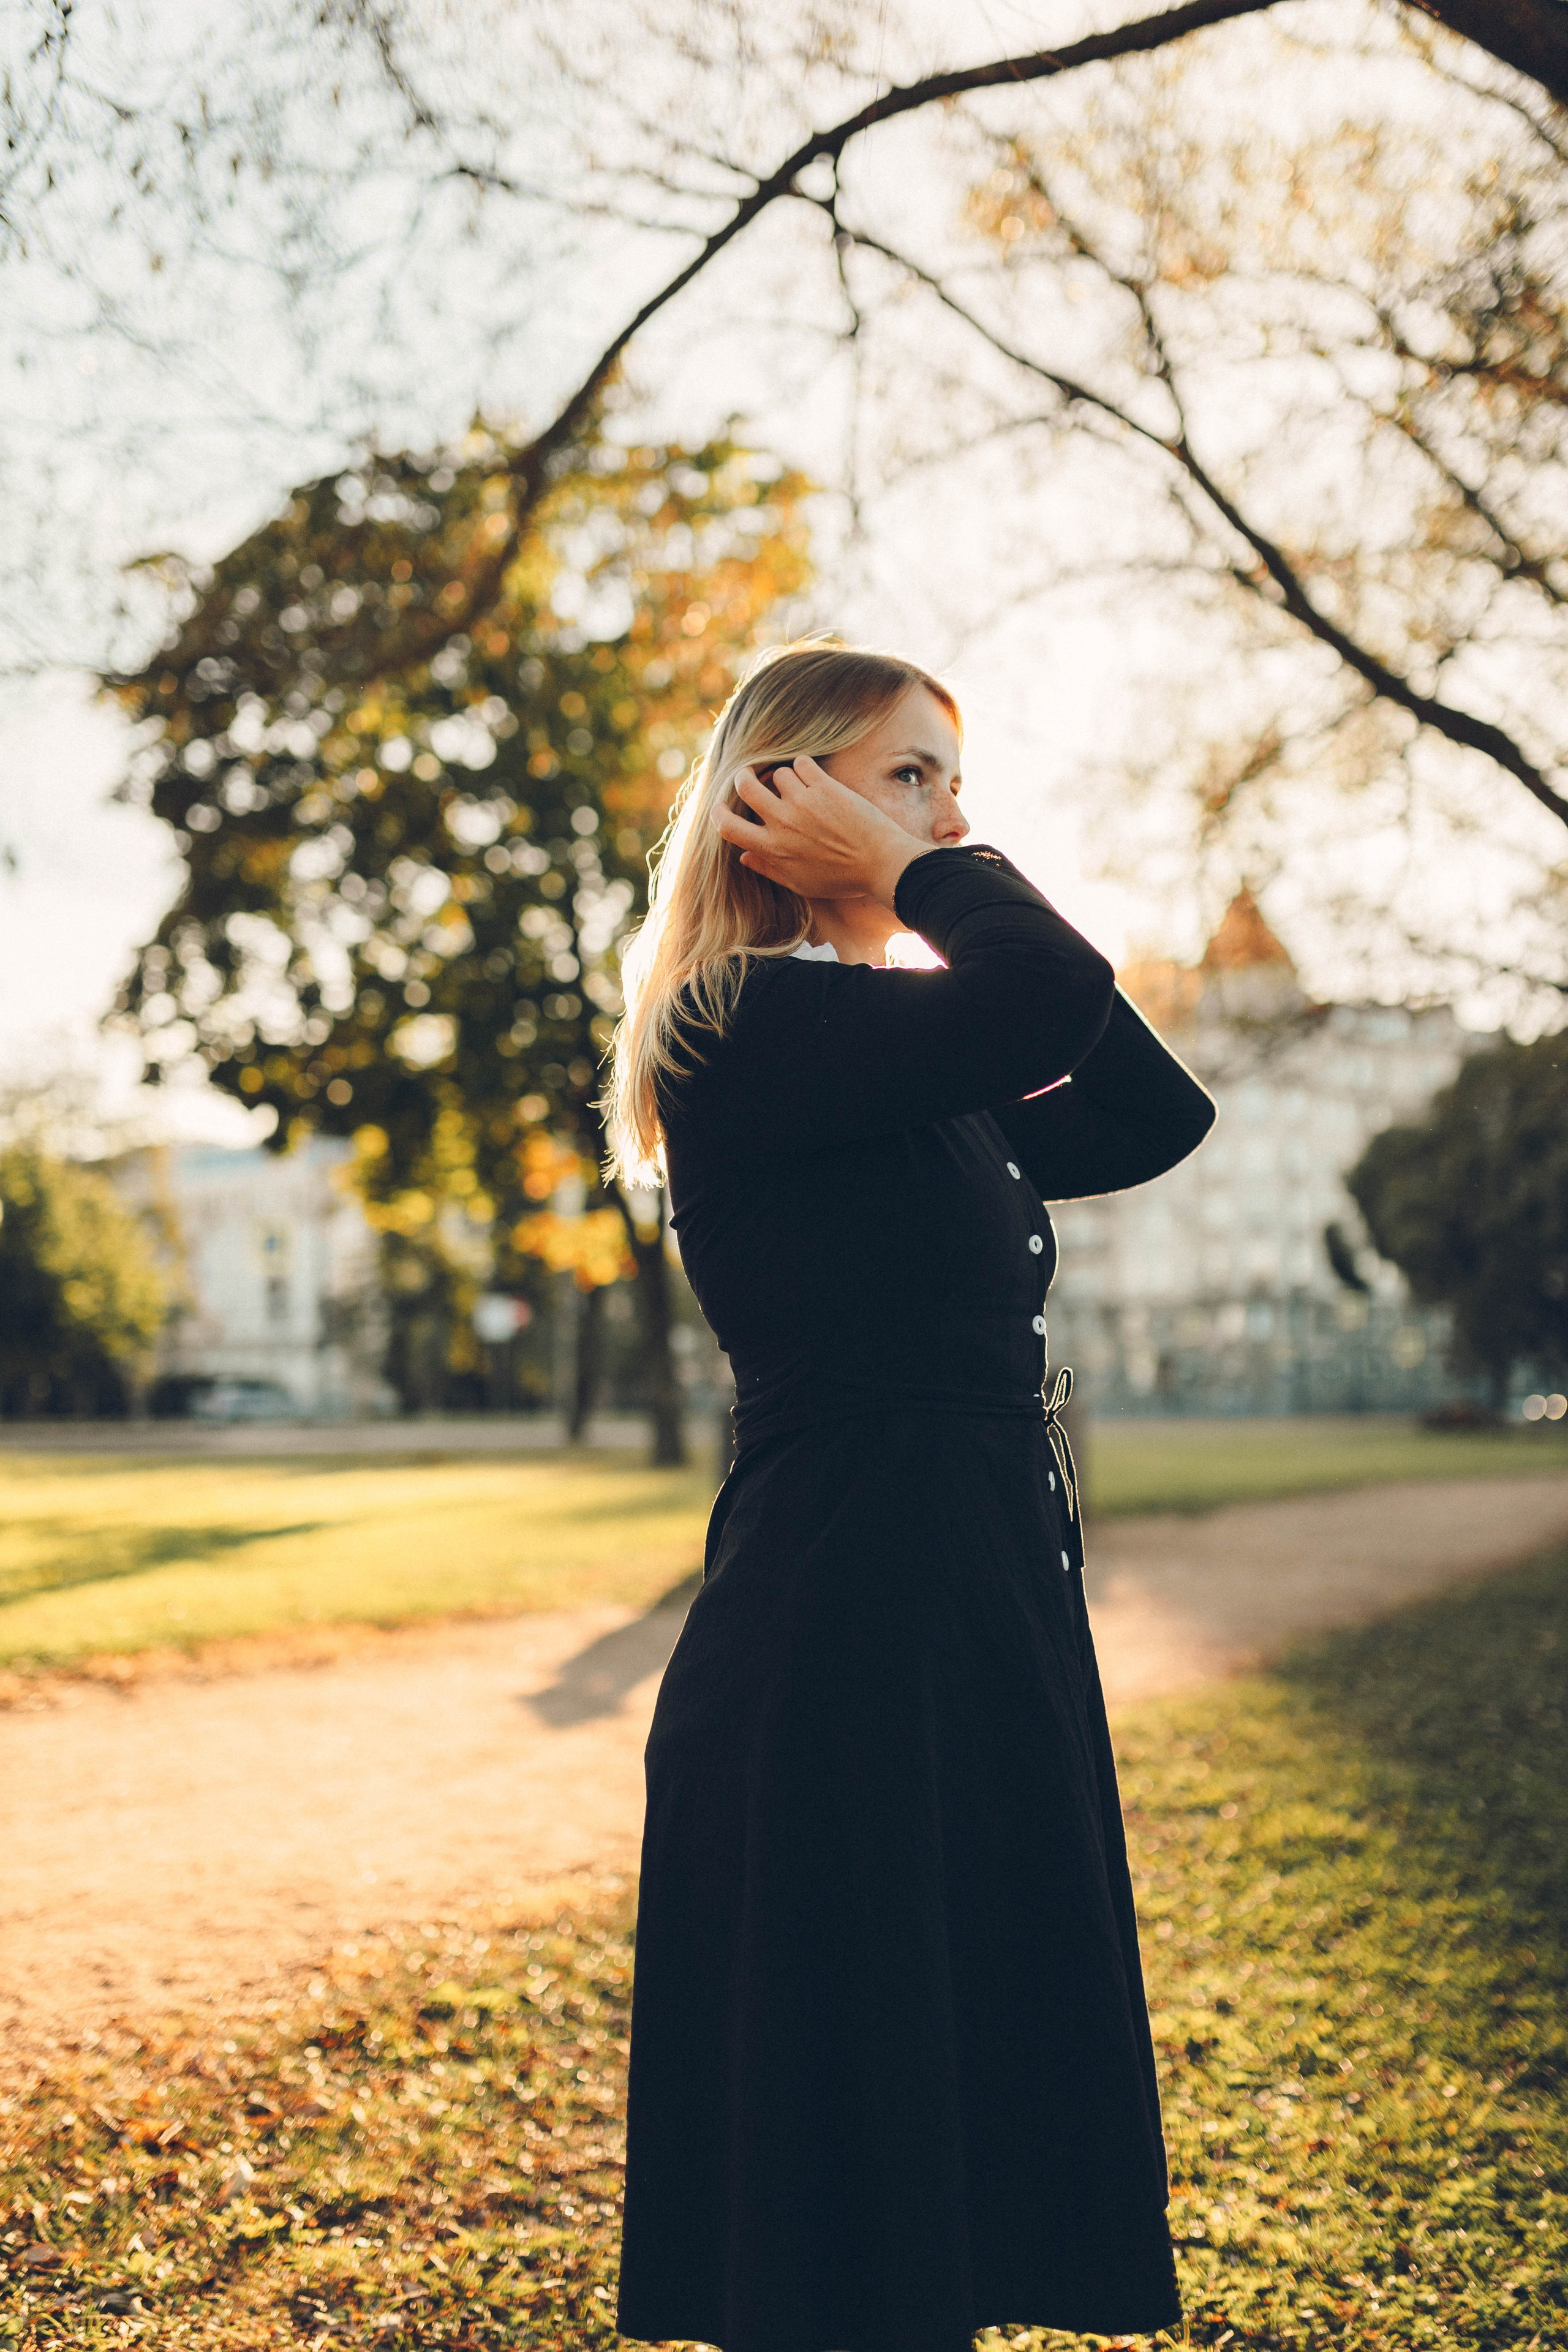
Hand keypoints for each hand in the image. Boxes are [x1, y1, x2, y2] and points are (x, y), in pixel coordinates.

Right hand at [712, 756, 926, 908]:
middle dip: (744, 778)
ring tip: (797, 785)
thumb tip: (744, 857)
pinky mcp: (825, 786)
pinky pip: (801, 763)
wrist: (881, 863)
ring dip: (783, 777)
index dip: (718, 814)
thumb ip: (769, 869)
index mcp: (773, 849)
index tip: (721, 808)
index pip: (728, 827)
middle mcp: (783, 822)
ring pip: (776, 773)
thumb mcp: (801, 884)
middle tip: (750, 777)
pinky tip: (812, 776)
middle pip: (745, 787)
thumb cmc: (842, 879)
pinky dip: (803, 766)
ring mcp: (804, 801)